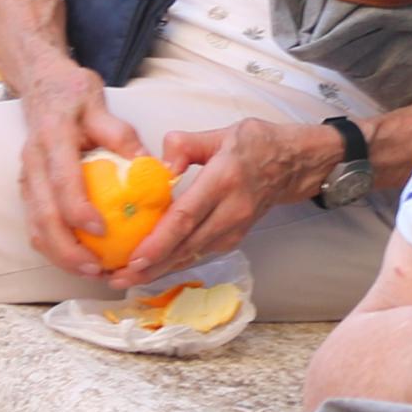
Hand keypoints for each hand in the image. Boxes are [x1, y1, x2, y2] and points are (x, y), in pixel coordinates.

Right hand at [15, 69, 148, 277]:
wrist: (40, 85)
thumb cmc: (73, 94)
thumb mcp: (100, 104)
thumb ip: (120, 134)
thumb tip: (149, 166)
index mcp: (52, 139)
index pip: (62, 180)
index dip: (78, 209)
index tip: (101, 231)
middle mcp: (33, 162)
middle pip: (43, 215)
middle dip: (67, 248)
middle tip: (97, 268)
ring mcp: (26, 178)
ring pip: (35, 226)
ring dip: (59, 254)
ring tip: (91, 271)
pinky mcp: (27, 189)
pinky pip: (35, 225)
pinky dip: (54, 247)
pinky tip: (79, 259)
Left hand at [107, 118, 328, 283]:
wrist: (294, 164)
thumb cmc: (256, 145)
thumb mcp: (221, 133)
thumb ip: (186, 145)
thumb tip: (160, 166)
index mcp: (224, 180)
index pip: (187, 216)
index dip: (159, 240)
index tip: (134, 257)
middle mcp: (231, 210)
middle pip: (186, 245)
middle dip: (151, 266)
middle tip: (117, 278)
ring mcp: (235, 228)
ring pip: (192, 254)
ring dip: (158, 269)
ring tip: (125, 278)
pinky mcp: (234, 237)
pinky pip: (199, 252)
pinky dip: (174, 262)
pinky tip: (151, 268)